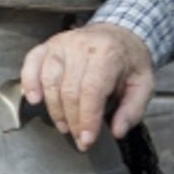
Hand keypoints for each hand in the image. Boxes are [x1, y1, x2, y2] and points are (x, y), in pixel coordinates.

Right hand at [20, 23, 154, 150]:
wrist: (120, 33)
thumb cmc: (129, 61)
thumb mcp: (143, 84)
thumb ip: (133, 109)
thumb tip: (118, 131)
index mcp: (108, 53)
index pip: (92, 90)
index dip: (87, 119)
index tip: (87, 140)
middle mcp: (82, 45)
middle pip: (69, 90)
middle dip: (73, 121)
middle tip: (79, 138)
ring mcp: (62, 43)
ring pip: (50, 80)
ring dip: (54, 109)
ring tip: (64, 125)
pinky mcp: (49, 45)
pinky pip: (32, 62)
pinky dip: (29, 81)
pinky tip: (34, 99)